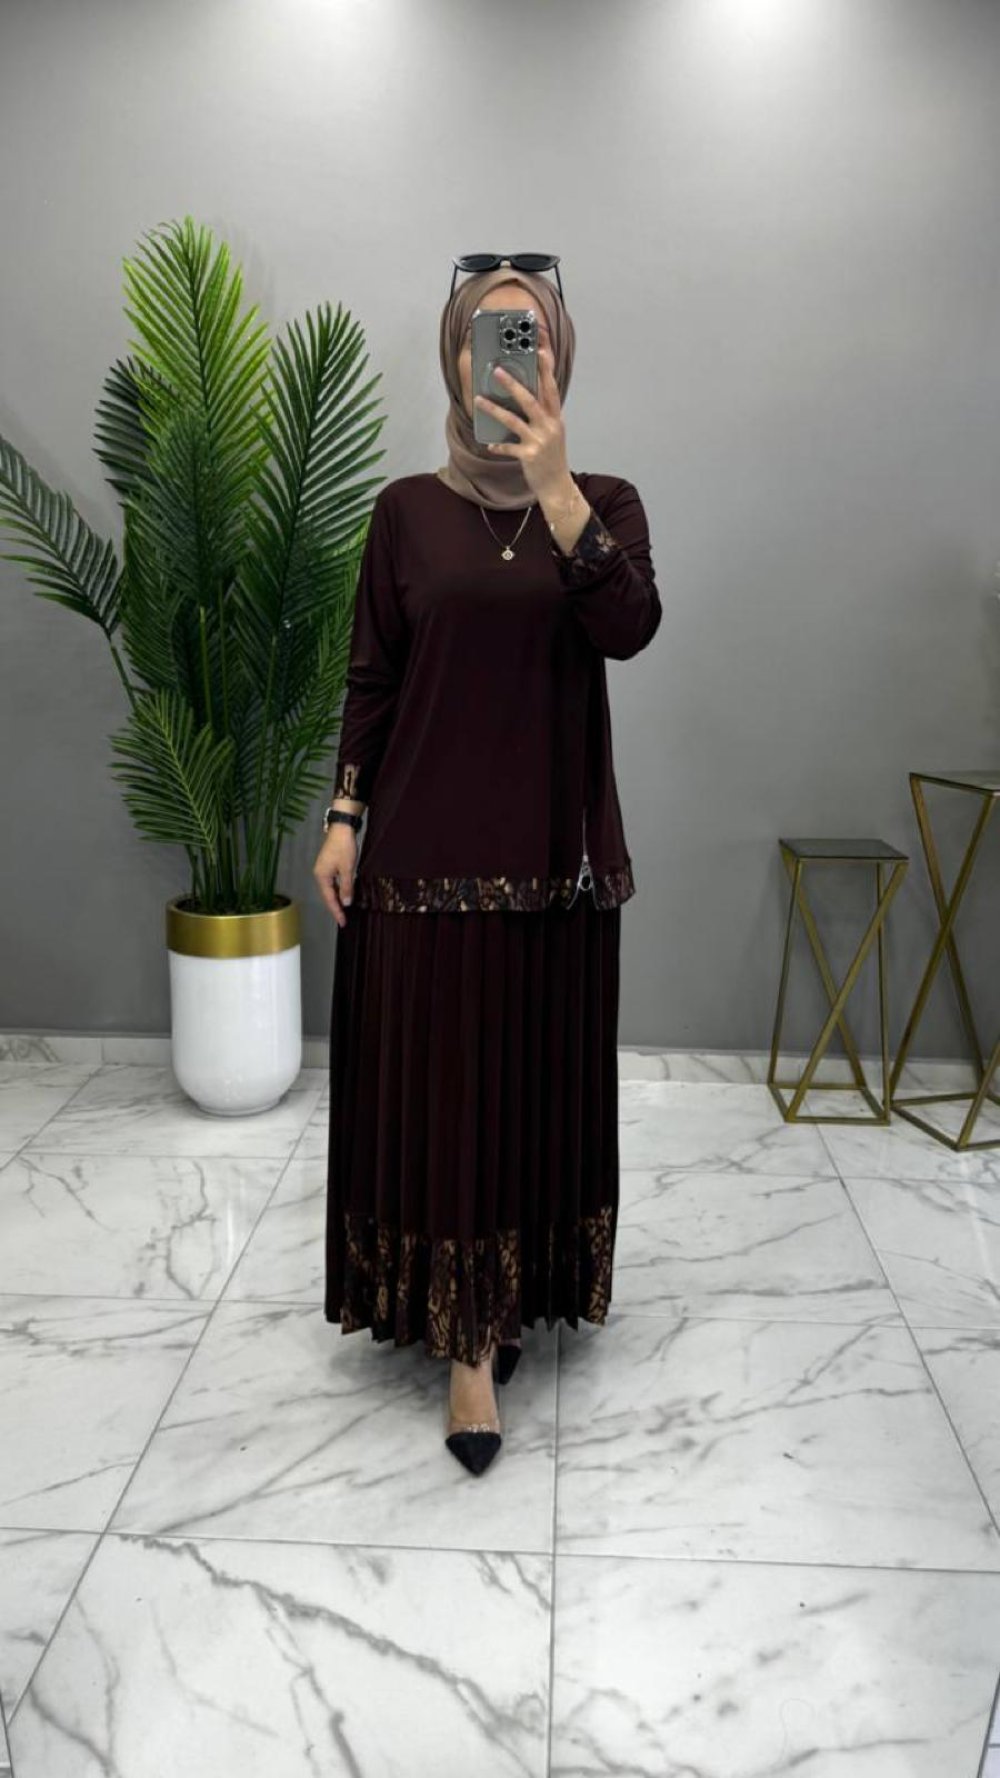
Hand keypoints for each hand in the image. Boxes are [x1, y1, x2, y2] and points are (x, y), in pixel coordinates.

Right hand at [313, 828, 356, 928]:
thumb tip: (346, 903)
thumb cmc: (344, 847)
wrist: (342, 828)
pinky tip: (344, 894)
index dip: (336, 911)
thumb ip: (346, 887)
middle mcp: (320, 874)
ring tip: (344, 910)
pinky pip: (332, 882)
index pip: (329, 898)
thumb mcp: (347, 869)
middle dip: (335, 907)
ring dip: (337, 899)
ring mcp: (323, 869)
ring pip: (330, 889)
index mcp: (321, 876)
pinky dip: (338, 890)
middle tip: (343, 920)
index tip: (343, 922)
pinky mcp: (328, 865)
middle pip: (327, 895)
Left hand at [473, 345, 569, 500]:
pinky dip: (498, 446)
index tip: (540, 352)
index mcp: (555, 418)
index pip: (551, 389)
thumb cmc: (552, 458)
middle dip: (513, 384)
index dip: (546, 370)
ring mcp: (539, 441)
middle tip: (498, 370)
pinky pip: (509, 447)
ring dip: (495, 410)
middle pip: (530, 400)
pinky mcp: (529, 456)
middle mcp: (549, 427)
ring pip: (514, 421)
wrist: (557, 485)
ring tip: (479, 400)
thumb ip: (543, 416)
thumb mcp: (553, 433)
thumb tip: (526, 398)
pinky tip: (490, 445)